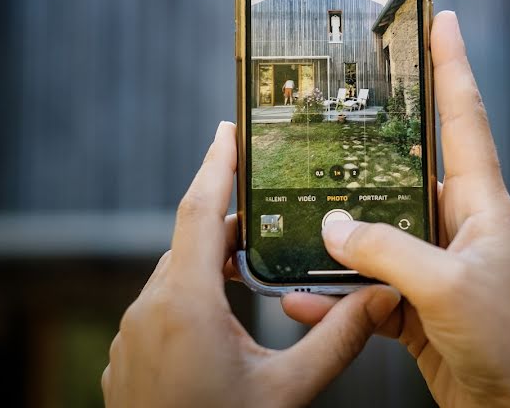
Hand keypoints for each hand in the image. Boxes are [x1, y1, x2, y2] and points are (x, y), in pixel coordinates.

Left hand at [102, 122, 400, 407]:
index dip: (216, 165)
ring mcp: (132, 334)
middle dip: (228, 215)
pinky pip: (162, 304)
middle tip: (267, 195)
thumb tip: (381, 293)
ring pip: (175, 273)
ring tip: (255, 253)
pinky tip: (223, 311)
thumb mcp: (288, 392)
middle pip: (190, 239)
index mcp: (186, 303)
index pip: (200, 211)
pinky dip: (193, 290)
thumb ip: (337, 339)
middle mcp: (150, 309)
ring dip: (212, 257)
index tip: (228, 128)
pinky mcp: (128, 357)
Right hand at [282, 11, 509, 406]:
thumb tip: (332, 225)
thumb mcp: (448, 287)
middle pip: (404, 173)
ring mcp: (434, 267)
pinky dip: (334, 293)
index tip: (441, 17)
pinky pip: (365, 289)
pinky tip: (301, 296)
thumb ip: (387, 250)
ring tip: (295, 224)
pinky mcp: (416, 308)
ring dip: (337, 237)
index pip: (464, 116)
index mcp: (481, 204)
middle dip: (366, 150)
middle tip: (327, 122)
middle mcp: (457, 226)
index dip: (452, 63)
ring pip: (375, 235)